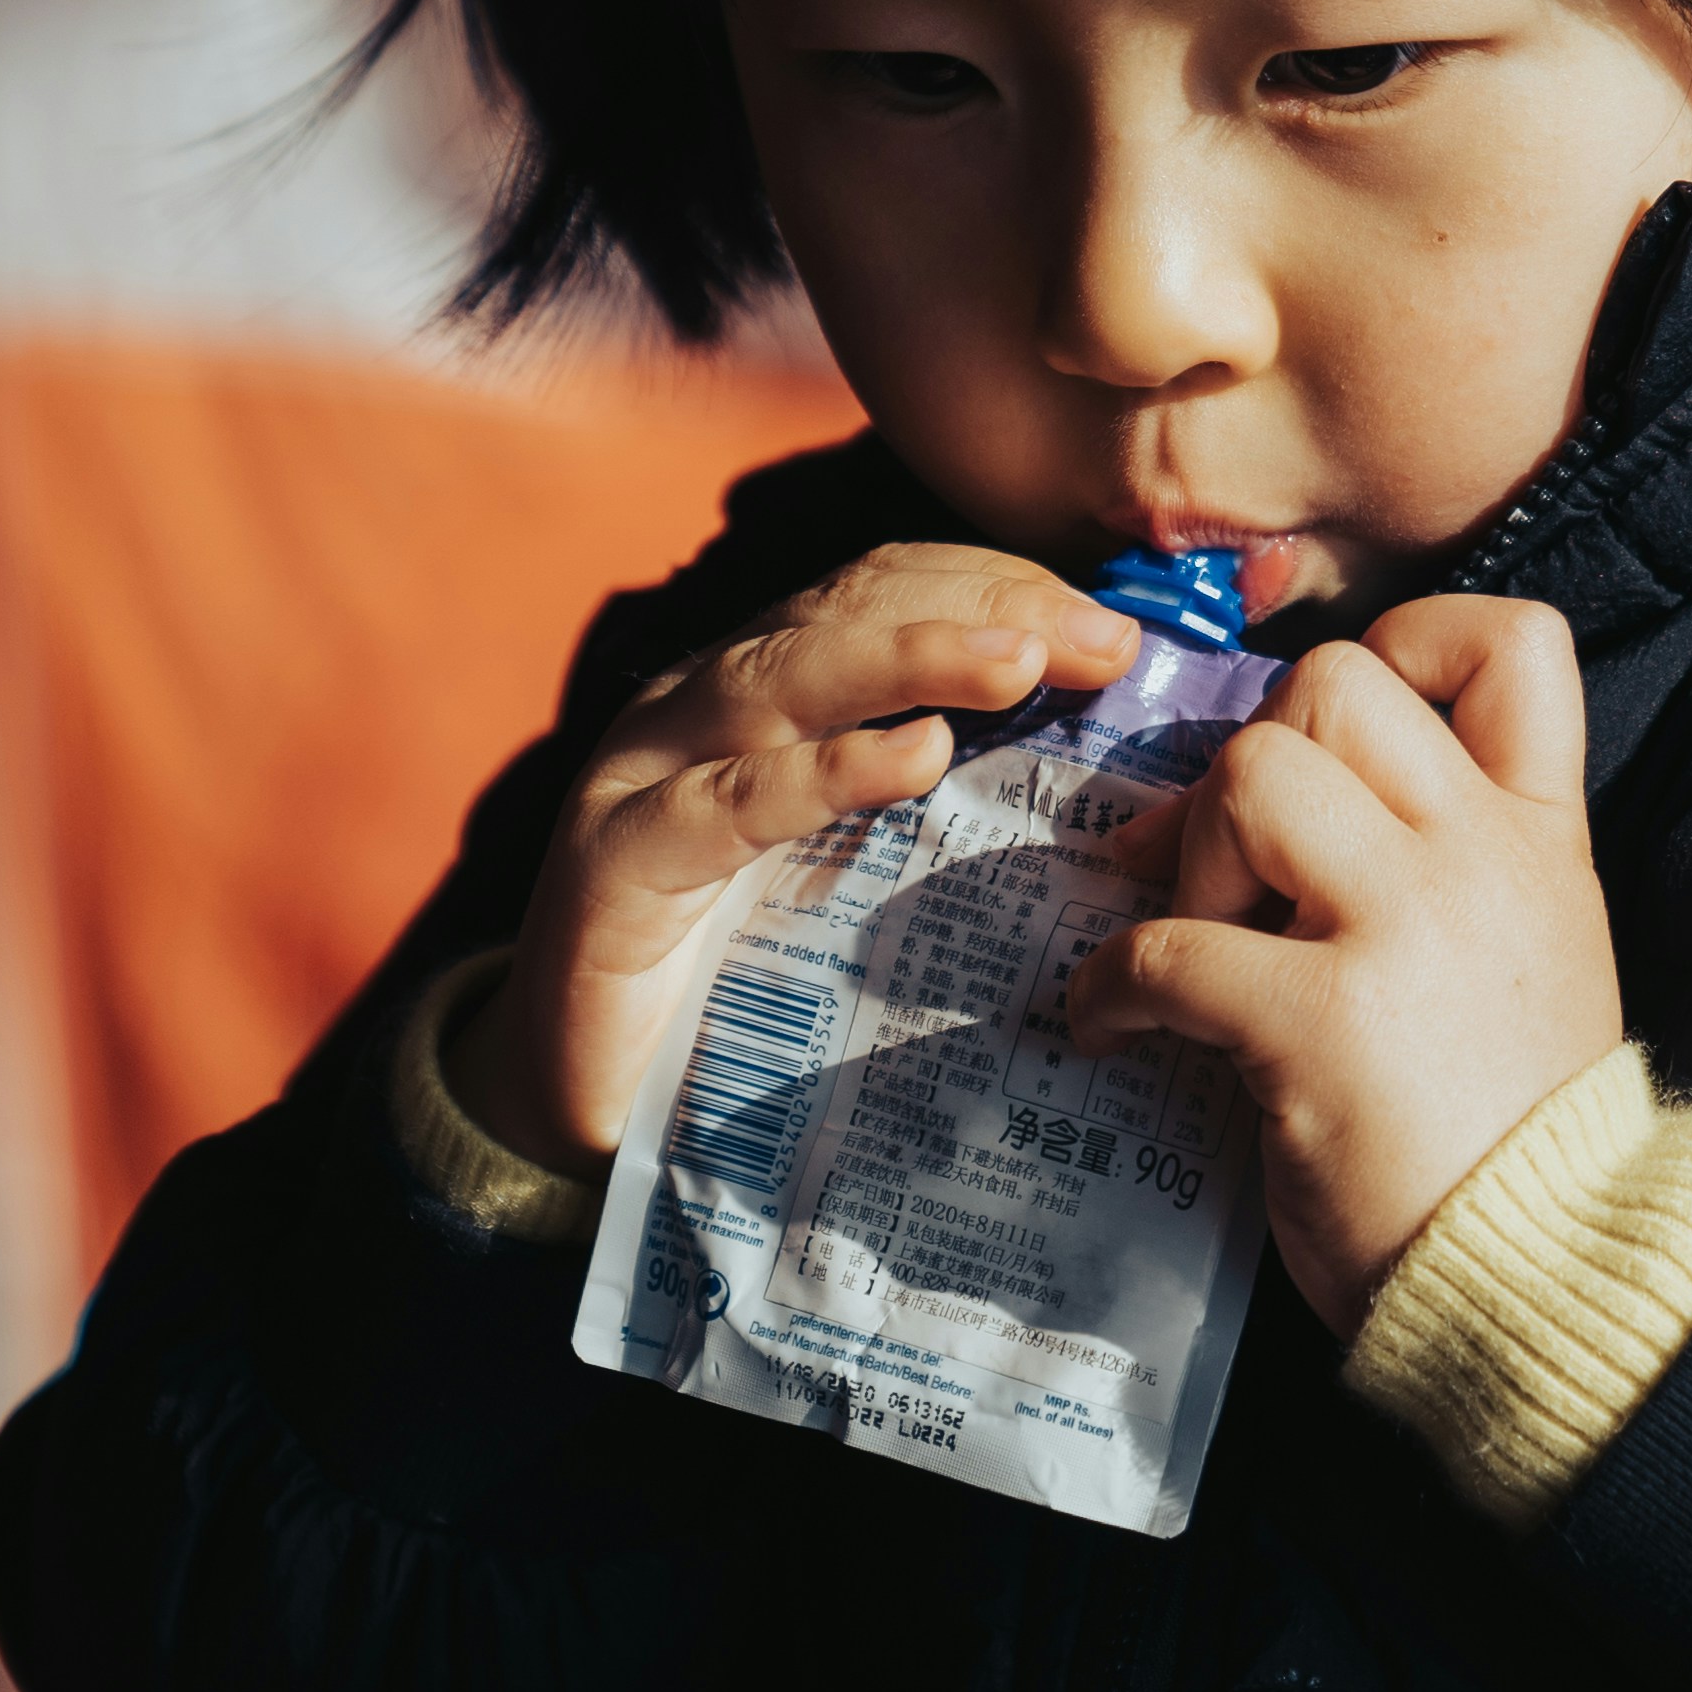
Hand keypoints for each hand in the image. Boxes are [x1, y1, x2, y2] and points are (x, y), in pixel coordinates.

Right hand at [450, 544, 1142, 1175]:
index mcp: (762, 688)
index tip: (1111, 629)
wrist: (580, 1102)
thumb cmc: (736, 984)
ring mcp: (647, 770)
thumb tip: (1096, 781)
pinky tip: (916, 757)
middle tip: (1101, 640)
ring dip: (913, 656)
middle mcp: (699, 702)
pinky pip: (730, 804)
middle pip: (846, 611)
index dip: (996, 588)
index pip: (883, 590)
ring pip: (786, 677)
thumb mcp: (852, 874)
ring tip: (1023, 661)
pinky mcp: (618, 860)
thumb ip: (940, 811)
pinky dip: (826, 772)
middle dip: (982, 608)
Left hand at [1065, 597, 1622, 1330]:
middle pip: (1334, 683)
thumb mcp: (1531, 953)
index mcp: (1542, 837)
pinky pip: (1166, 945)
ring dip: (1194, 855)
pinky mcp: (1316, 1022)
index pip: (1516, 642)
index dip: (1411, 643)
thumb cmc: (1513, 1128)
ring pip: (1252, 772)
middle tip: (1239, 868)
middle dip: (1257, 757)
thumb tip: (1257, 802)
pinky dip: (1112, 985)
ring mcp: (1402, 931)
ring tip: (1202, 942)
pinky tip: (1116, 1029)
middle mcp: (1479, 857)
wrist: (1550, 1275)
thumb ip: (1444, 861)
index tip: (1344, 724)